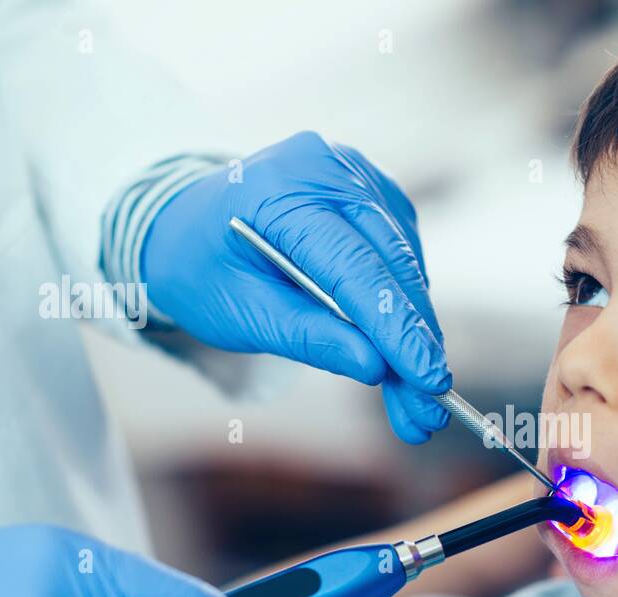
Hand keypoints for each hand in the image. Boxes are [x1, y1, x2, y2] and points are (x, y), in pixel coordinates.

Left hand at [141, 131, 451, 443]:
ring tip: (414, 397)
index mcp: (281, 189)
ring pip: (407, 265)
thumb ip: (307, 337)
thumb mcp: (239, 313)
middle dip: (415, 341)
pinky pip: (405, 259)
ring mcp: (357, 176)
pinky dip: (406, 308)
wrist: (186, 225)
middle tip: (432, 407)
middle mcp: (328, 169)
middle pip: (392, 264)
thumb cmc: (201, 269)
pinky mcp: (376, 195)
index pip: (355, 266)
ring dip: (416, 333)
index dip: (395, 328)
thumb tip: (375, 367)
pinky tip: (399, 350)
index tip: (428, 380)